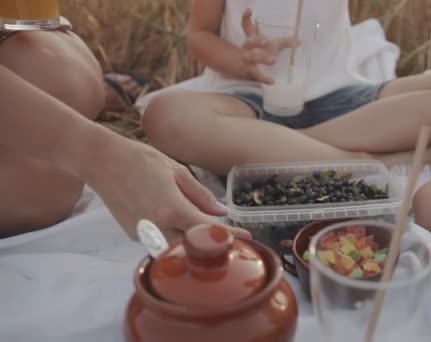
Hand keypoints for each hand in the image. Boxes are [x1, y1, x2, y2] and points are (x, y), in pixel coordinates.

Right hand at [84, 135, 250, 241]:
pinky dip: (173, 236)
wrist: (101, 162)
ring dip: (192, 245)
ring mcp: (143, 233)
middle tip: (229, 237)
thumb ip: (201, 196)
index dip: (229, 236)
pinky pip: (160, 241)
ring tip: (207, 233)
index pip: (207, 231)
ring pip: (175, 249)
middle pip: (192, 248)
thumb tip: (221, 213)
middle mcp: (157, 226)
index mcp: (172, 209)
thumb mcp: (178, 171)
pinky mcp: (133, 234)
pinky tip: (177, 223)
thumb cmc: (140, 160)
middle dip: (211, 245)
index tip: (247, 239)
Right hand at [240, 8, 297, 83]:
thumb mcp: (271, 46)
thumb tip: (300, 41)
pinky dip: (264, 78)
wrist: (240, 67)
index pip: (246, 26)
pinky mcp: (250, 72)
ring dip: (262, 58)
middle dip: (257, 42)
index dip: (246, 18)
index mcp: (251, 39)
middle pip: (249, 43)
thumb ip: (285, 42)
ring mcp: (247, 61)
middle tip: (266, 41)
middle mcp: (247, 49)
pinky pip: (256, 75)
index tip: (249, 10)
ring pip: (252, 59)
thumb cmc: (259, 53)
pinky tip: (272, 81)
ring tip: (273, 60)